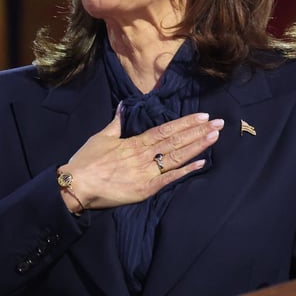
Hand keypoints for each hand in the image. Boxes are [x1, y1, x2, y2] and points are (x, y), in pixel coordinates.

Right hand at [58, 109, 223, 209]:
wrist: (75, 185)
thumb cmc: (86, 161)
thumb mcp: (101, 137)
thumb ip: (116, 122)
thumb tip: (123, 106)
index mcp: (136, 142)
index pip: (166, 129)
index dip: (186, 122)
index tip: (203, 115)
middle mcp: (145, 154)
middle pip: (177, 140)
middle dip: (199, 131)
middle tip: (219, 123)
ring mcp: (147, 172)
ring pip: (177, 156)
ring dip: (198, 146)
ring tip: (215, 136)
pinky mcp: (146, 189)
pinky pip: (169, 179)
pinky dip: (186, 171)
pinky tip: (202, 163)